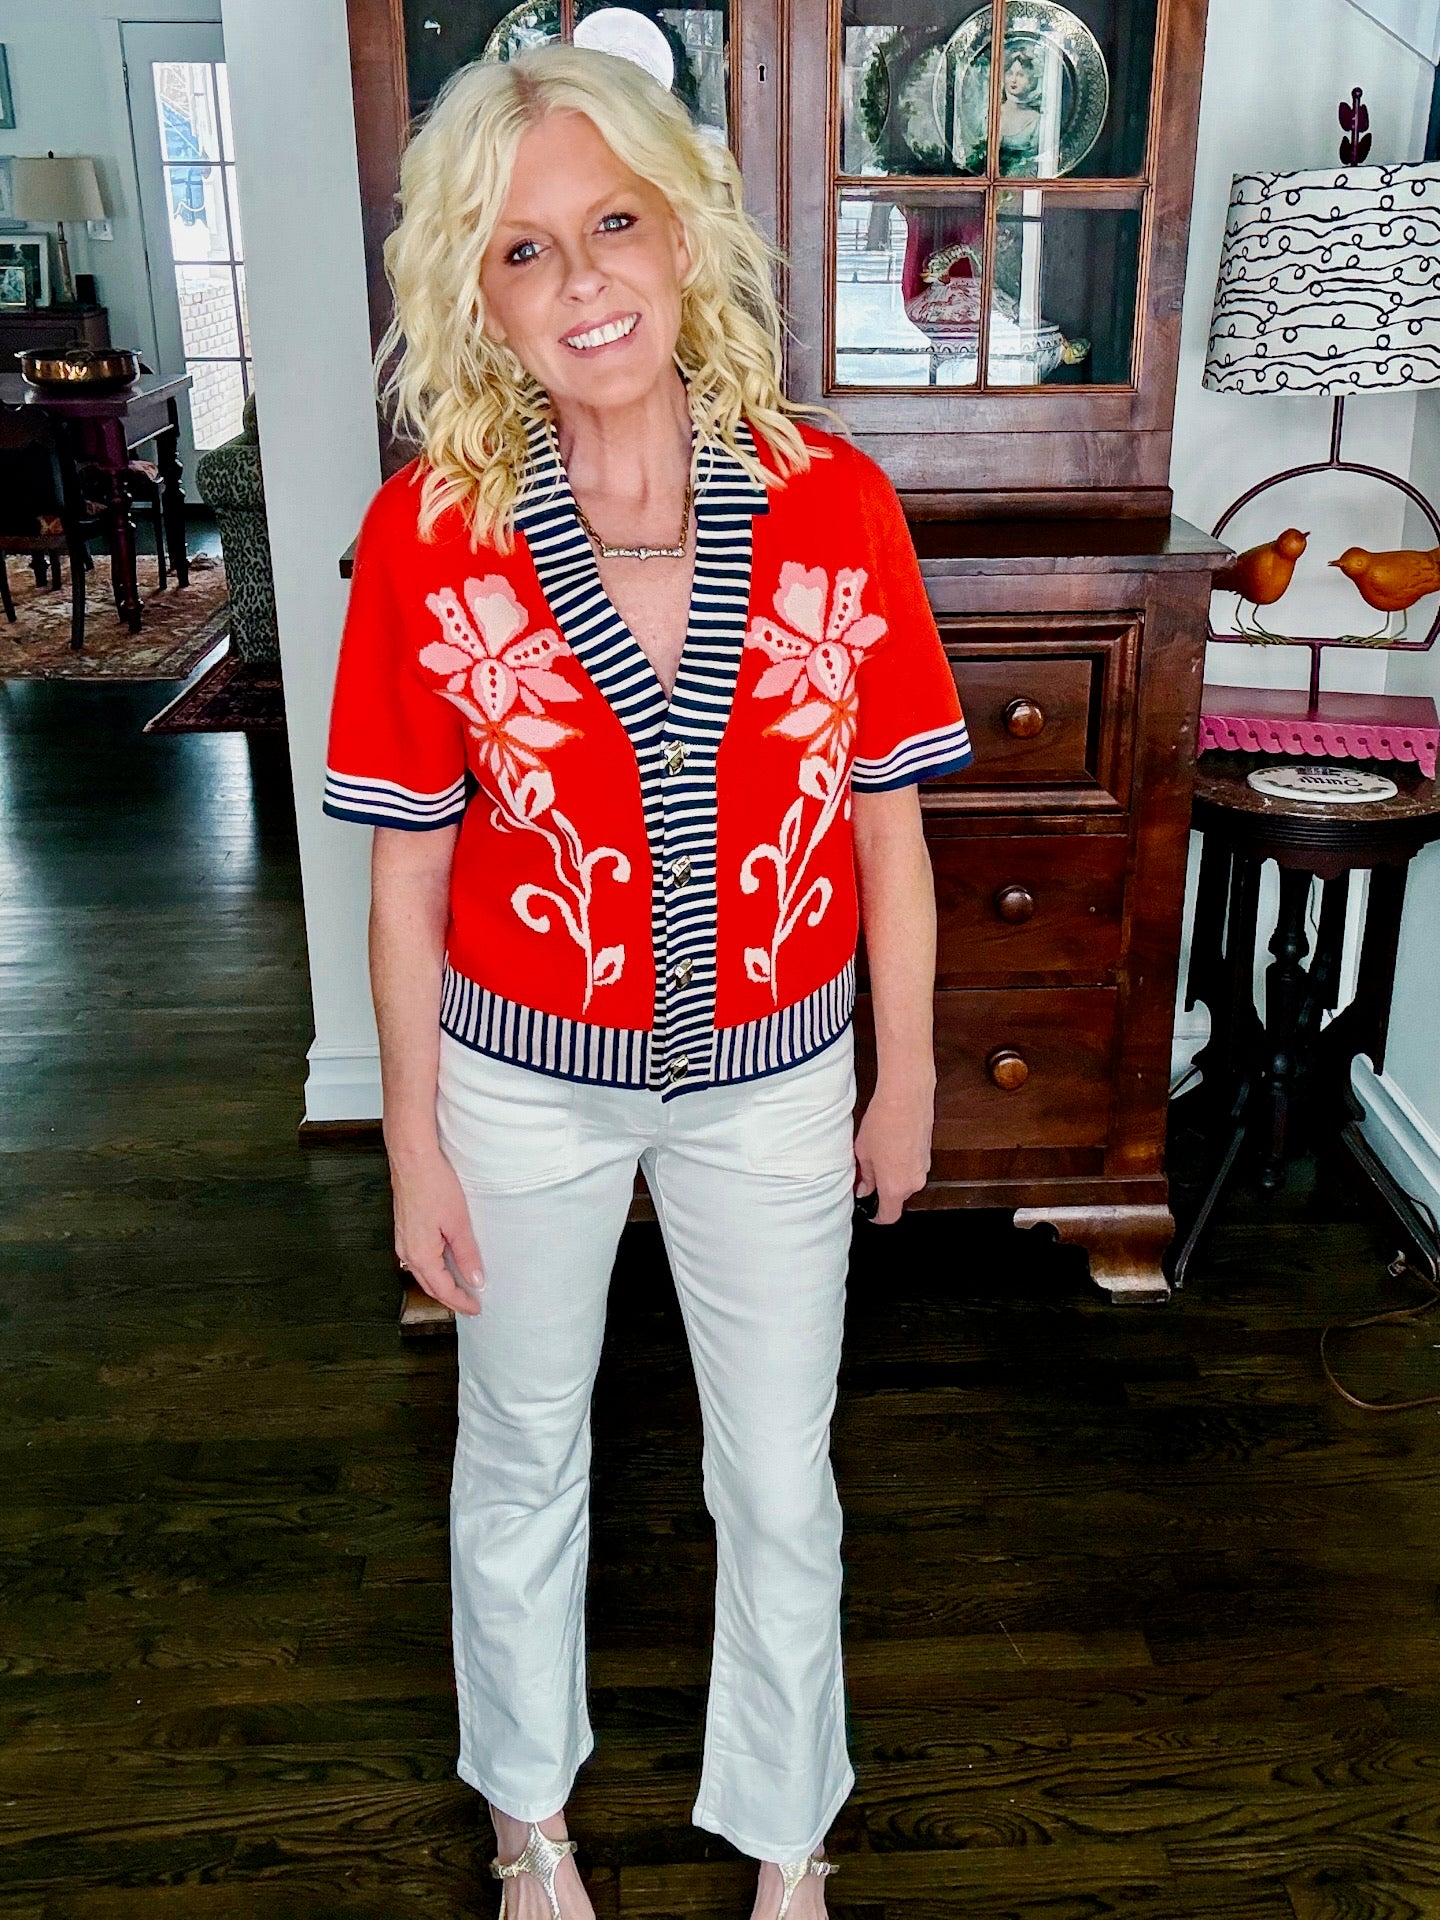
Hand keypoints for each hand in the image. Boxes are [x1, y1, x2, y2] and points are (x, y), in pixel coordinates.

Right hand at [389, 1142, 484, 1316]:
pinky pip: (419, 1258)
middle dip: (450, 1298)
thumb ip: (467, 1255)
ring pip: (423, 1273)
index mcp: (420, 1254)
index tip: (476, 1308)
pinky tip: (446, 1264)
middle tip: (470, 1305)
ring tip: (461, 1289)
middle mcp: (407, 1252)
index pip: (443, 1289)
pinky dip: (434, 1269)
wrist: (412, 1160)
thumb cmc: (433, 1186)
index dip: (461, 1301)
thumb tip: (475, 1280)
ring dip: (441, 1284)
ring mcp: (403, 1241)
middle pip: (430, 1285)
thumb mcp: (458, 1223)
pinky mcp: (405, 1229)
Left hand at [853, 1077, 933, 1224]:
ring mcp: (924, 1167)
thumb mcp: (863, 1152)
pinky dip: (903, 1160)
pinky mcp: (928, 1153)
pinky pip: (913, 1165)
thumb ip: (865, 1176)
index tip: (868, 1210)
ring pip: (905, 1180)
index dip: (877, 1216)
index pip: (889, 1216)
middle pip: (897, 1197)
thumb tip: (864, 1188)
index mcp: (895, 1187)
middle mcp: (914, 1182)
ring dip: (893, 1172)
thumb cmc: (884, 1122)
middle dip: (883, 1188)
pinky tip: (891, 1142)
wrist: (906, 1097)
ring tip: (879, 1151)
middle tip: (867, 1171)